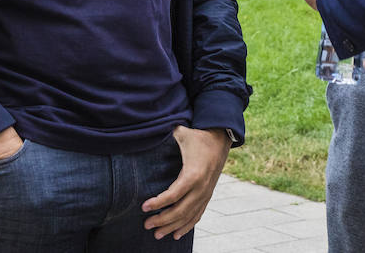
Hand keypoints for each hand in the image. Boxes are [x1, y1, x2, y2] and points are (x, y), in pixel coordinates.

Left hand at [141, 125, 230, 240]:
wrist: (220, 139)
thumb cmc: (197, 136)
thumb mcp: (181, 133)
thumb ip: (165, 134)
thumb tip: (145, 130)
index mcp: (193, 174)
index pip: (173, 195)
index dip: (158, 203)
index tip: (143, 207)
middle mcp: (201, 187)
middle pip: (180, 210)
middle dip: (162, 220)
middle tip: (146, 225)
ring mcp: (206, 193)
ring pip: (189, 216)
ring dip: (172, 227)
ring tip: (157, 235)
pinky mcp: (207, 195)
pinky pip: (197, 215)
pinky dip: (187, 226)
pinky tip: (176, 234)